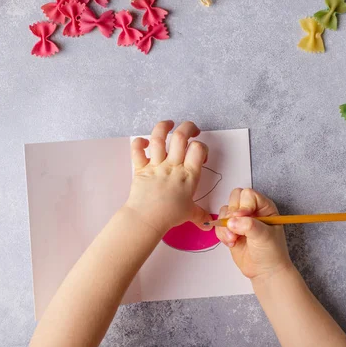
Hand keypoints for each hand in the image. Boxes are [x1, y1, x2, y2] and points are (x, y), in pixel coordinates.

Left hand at [124, 120, 212, 234]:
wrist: (146, 219)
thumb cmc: (169, 216)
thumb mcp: (189, 214)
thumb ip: (200, 215)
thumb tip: (208, 223)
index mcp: (189, 175)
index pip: (198, 149)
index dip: (201, 146)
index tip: (199, 152)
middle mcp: (173, 166)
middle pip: (181, 136)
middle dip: (188, 127)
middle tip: (190, 129)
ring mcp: (156, 165)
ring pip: (159, 138)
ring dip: (163, 126)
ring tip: (168, 124)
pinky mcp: (140, 168)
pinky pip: (137, 150)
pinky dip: (139, 142)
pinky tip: (143, 142)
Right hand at [215, 188, 292, 281]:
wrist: (265, 271)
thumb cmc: (271, 253)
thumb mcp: (264, 236)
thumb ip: (249, 225)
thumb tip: (231, 221)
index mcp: (264, 207)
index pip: (248, 195)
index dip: (244, 205)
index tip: (244, 217)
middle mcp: (251, 210)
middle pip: (234, 198)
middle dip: (232, 213)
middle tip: (237, 228)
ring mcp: (240, 219)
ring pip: (224, 211)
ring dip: (225, 226)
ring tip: (234, 239)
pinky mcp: (230, 229)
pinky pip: (218, 224)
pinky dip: (221, 234)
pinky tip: (231, 243)